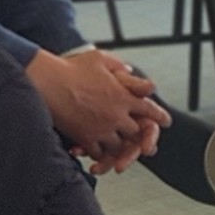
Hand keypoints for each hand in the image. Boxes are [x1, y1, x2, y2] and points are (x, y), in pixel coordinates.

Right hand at [27, 46, 165, 172]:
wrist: (48, 82)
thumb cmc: (71, 68)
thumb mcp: (100, 60)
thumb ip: (120, 67)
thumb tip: (131, 71)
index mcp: (123, 95)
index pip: (149, 109)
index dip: (159, 116)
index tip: (166, 122)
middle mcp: (117, 115)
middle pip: (136, 132)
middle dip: (140, 136)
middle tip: (144, 143)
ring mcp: (102, 129)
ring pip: (119, 146)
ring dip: (119, 147)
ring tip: (118, 147)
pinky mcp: (86, 138)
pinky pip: (99, 153)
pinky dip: (100, 154)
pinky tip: (98, 152)